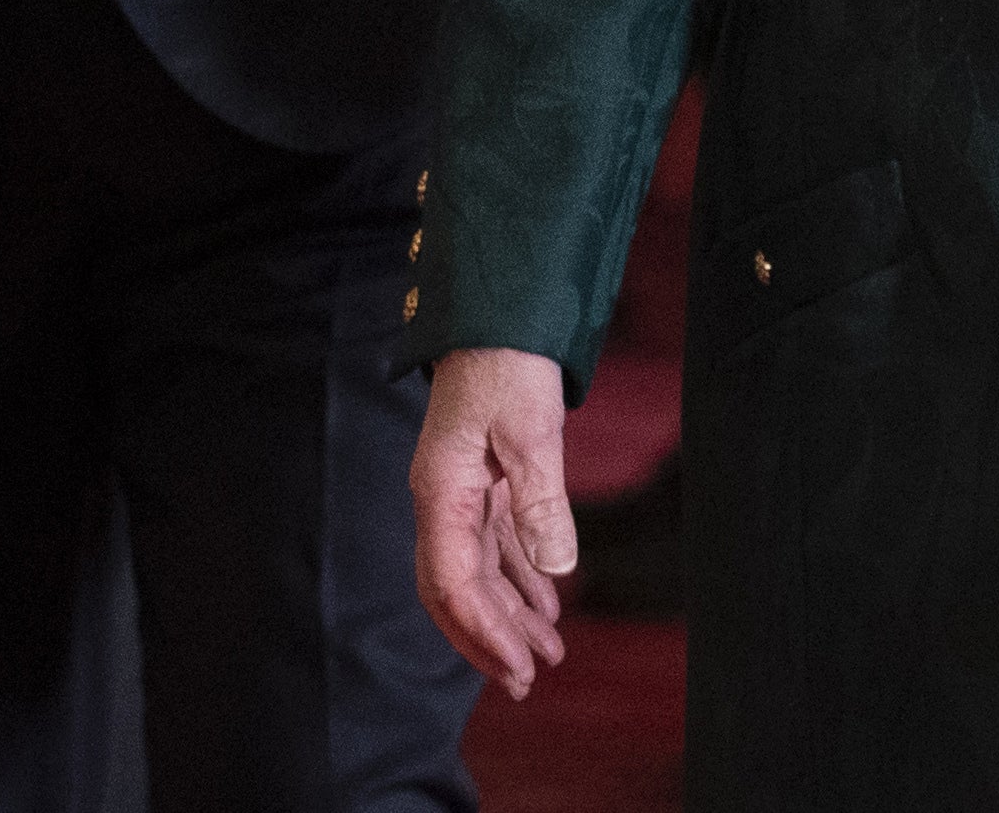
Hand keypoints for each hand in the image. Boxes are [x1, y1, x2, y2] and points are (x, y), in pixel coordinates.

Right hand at [411, 347, 575, 697]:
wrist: (497, 315)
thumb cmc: (507, 363)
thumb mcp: (531, 430)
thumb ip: (541, 502)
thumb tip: (556, 570)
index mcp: (442, 491)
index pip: (451, 581)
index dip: (482, 630)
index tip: (517, 667)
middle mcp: (443, 498)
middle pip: (455, 588)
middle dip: (488, 639)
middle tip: (526, 682)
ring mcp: (460, 492)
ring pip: (476, 572)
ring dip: (508, 615)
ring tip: (547, 654)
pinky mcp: (482, 482)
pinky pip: (494, 546)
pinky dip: (518, 579)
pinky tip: (546, 603)